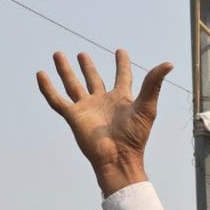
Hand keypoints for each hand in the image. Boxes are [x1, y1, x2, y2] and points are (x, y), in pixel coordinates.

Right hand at [37, 49, 173, 195]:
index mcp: (121, 99)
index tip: (120, 51)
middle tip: (82, 54)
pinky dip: (47, 88)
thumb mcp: (147, 106)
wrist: (118, 158)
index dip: (122, 64)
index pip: (122, 76)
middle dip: (88, 67)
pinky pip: (57, 100)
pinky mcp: (73, 116)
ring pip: (73, 85)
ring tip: (58, 55)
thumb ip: (154, 84)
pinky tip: (41, 74)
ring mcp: (87, 108)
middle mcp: (103, 102)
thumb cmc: (134, 136)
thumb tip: (169, 63)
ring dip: (65, 71)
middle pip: (93, 79)